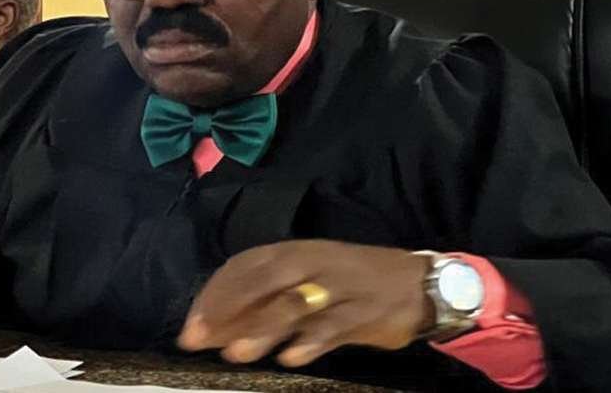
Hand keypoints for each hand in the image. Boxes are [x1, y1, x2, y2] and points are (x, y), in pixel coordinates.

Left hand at [177, 240, 433, 367]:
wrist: (418, 284)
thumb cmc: (354, 282)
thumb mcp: (311, 277)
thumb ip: (268, 299)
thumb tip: (218, 327)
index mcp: (297, 251)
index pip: (246, 265)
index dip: (216, 294)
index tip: (192, 325)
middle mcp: (314, 263)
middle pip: (264, 280)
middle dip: (228, 308)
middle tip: (199, 339)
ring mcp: (339, 288)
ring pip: (295, 304)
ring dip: (263, 328)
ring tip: (236, 353)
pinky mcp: (363, 314)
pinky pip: (333, 327)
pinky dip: (311, 342)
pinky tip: (290, 358)